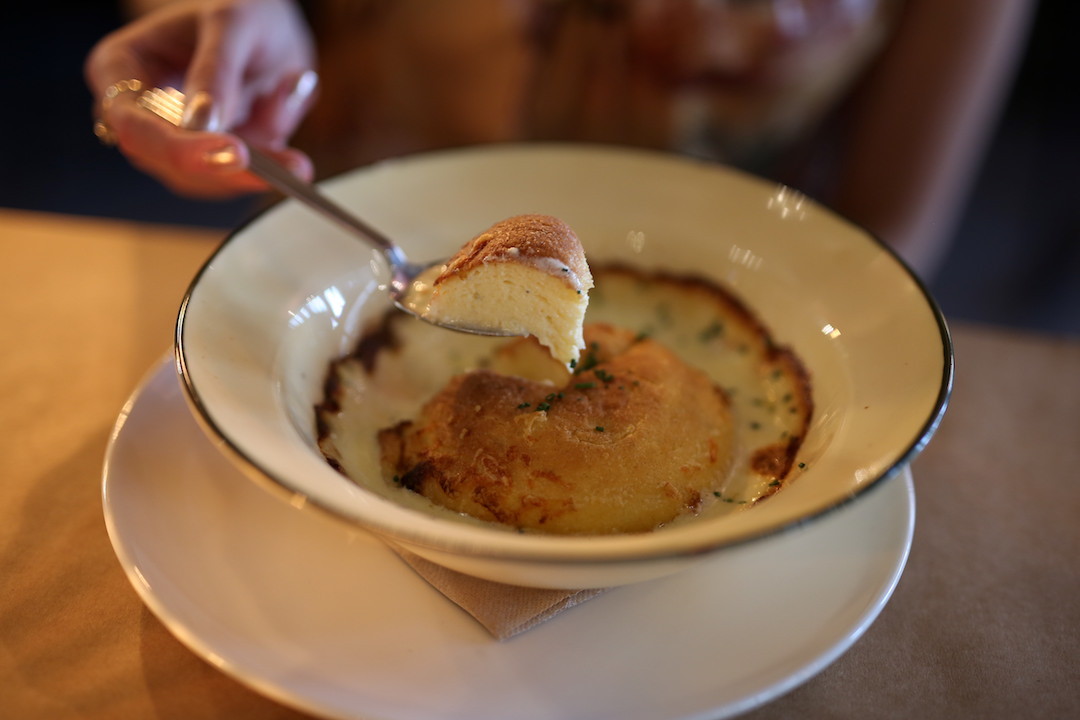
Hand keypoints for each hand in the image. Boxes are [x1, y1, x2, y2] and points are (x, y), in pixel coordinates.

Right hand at [85, 0, 317, 197]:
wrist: (263, 22)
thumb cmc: (236, 8)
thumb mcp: (231, 21)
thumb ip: (215, 70)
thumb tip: (202, 125)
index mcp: (119, 69)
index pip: (134, 127)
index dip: (180, 150)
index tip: (235, 153)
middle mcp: (138, 114)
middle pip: (171, 165)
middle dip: (235, 170)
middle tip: (293, 167)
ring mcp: (174, 142)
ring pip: (212, 180)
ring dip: (263, 167)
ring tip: (295, 131)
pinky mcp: (212, 159)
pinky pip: (241, 178)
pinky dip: (274, 161)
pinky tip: (289, 125)